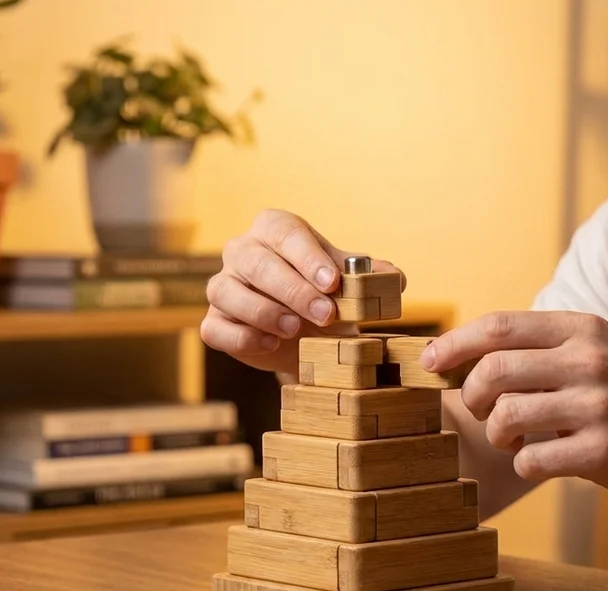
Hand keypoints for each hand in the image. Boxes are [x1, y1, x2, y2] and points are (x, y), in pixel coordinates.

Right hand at [200, 209, 404, 374]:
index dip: (308, 257)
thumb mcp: (350, 283)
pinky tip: (271, 344)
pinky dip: (243, 337)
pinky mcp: (214, 320)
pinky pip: (216, 326)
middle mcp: (242, 250)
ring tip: (294, 329)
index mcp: (274, 229)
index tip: (332, 283)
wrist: (307, 336)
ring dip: (264, 312)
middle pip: (257, 262)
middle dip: (293, 290)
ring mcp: (223, 285)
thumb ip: (372, 277)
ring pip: (228, 292)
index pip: (286, 233)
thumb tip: (393, 278)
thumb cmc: (325, 296)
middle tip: (326, 315)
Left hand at [422, 311, 607, 505]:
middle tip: (481, 413)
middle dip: (471, 397)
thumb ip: (546, 348)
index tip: (430, 362)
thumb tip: (469, 354)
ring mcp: (597, 406)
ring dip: (496, 434)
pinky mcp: (603, 451)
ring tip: (513, 439)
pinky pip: (531, 459)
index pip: (500, 327)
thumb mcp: (601, 352)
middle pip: (493, 371)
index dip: (455, 344)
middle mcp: (589, 361)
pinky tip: (540, 461)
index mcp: (583, 329)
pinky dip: (523, 464)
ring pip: (505, 416)